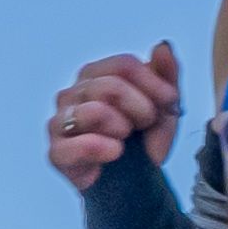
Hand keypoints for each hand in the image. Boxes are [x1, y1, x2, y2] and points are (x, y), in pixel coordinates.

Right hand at [48, 41, 181, 192]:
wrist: (134, 183)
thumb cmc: (143, 140)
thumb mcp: (163, 108)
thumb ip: (166, 76)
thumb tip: (163, 46)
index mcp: (95, 76)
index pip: (123, 65)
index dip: (154, 84)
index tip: (171, 103)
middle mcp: (72, 93)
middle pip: (110, 86)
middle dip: (141, 108)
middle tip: (146, 124)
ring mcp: (60, 121)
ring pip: (94, 111)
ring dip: (122, 128)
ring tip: (127, 139)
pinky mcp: (57, 152)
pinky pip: (75, 145)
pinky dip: (101, 149)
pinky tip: (115, 153)